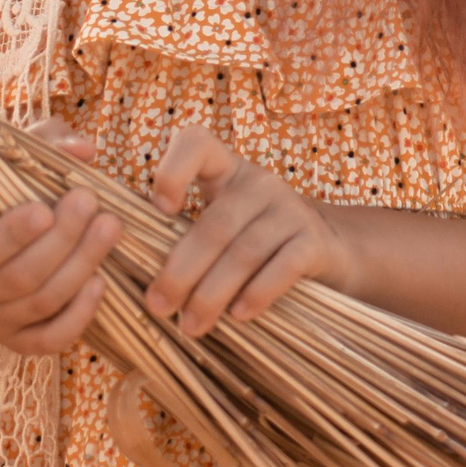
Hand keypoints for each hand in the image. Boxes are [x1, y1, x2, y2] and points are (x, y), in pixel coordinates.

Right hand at [0, 121, 118, 355]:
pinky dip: (79, 315)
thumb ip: (39, 148)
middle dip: (61, 241)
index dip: (10, 237)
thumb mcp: (0, 170)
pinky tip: (100, 282)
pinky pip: (50, 340)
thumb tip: (82, 149)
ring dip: (80, 265)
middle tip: (89, 202)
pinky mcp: (17, 341)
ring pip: (40, 305)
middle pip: (18, 279)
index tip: (44, 209)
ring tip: (109, 228)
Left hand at [143, 123, 356, 338]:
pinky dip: (257, 292)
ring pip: (243, 251)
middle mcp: (259, 182)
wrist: (330, 249)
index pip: (197, 142)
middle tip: (158, 306)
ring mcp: (290, 210)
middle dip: (181, 270)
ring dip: (212, 293)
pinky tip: (238, 316)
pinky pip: (283, 266)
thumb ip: (186, 233)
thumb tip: (134, 275)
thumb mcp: (223, 219)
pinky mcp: (314, 242)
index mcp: (227, 170)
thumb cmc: (257, 238)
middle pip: (214, 225)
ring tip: (190, 325)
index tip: (160, 210)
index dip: (173, 170)